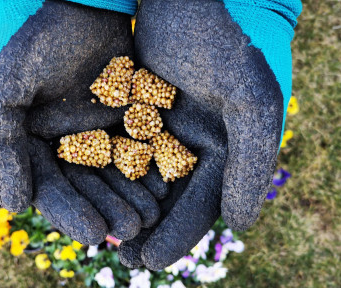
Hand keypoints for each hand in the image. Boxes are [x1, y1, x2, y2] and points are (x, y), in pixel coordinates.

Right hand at [0, 0, 160, 244]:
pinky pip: (137, 148)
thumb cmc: (36, 42)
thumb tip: (16, 205)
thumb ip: (0, 146)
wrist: (80, 4)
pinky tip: (162, 186)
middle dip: (105, 209)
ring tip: (148, 217)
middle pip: (84, 187)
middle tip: (128, 230)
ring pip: (113, 173)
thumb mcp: (6, 90)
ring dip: (129, 196)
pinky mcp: (123, 116)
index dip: (68, 212)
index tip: (93, 233)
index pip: (48, 186)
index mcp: (28, 142)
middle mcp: (60, 142)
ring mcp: (94, 130)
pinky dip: (148, 168)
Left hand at [119, 0, 300, 268]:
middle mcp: (198, 141)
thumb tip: (242, 225)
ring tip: (101, 231)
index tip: (151, 261)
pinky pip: (121, 141)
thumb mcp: (253, 102)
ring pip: (141, 174)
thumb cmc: (234, 41)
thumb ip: (252, 164)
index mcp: (230, 147)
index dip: (178, 234)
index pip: (203, 203)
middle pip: (168, 196)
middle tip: (121, 256)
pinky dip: (107, 166)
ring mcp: (167, 123)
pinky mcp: (139, 104)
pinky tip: (87, 187)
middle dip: (146, 227)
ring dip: (122, 202)